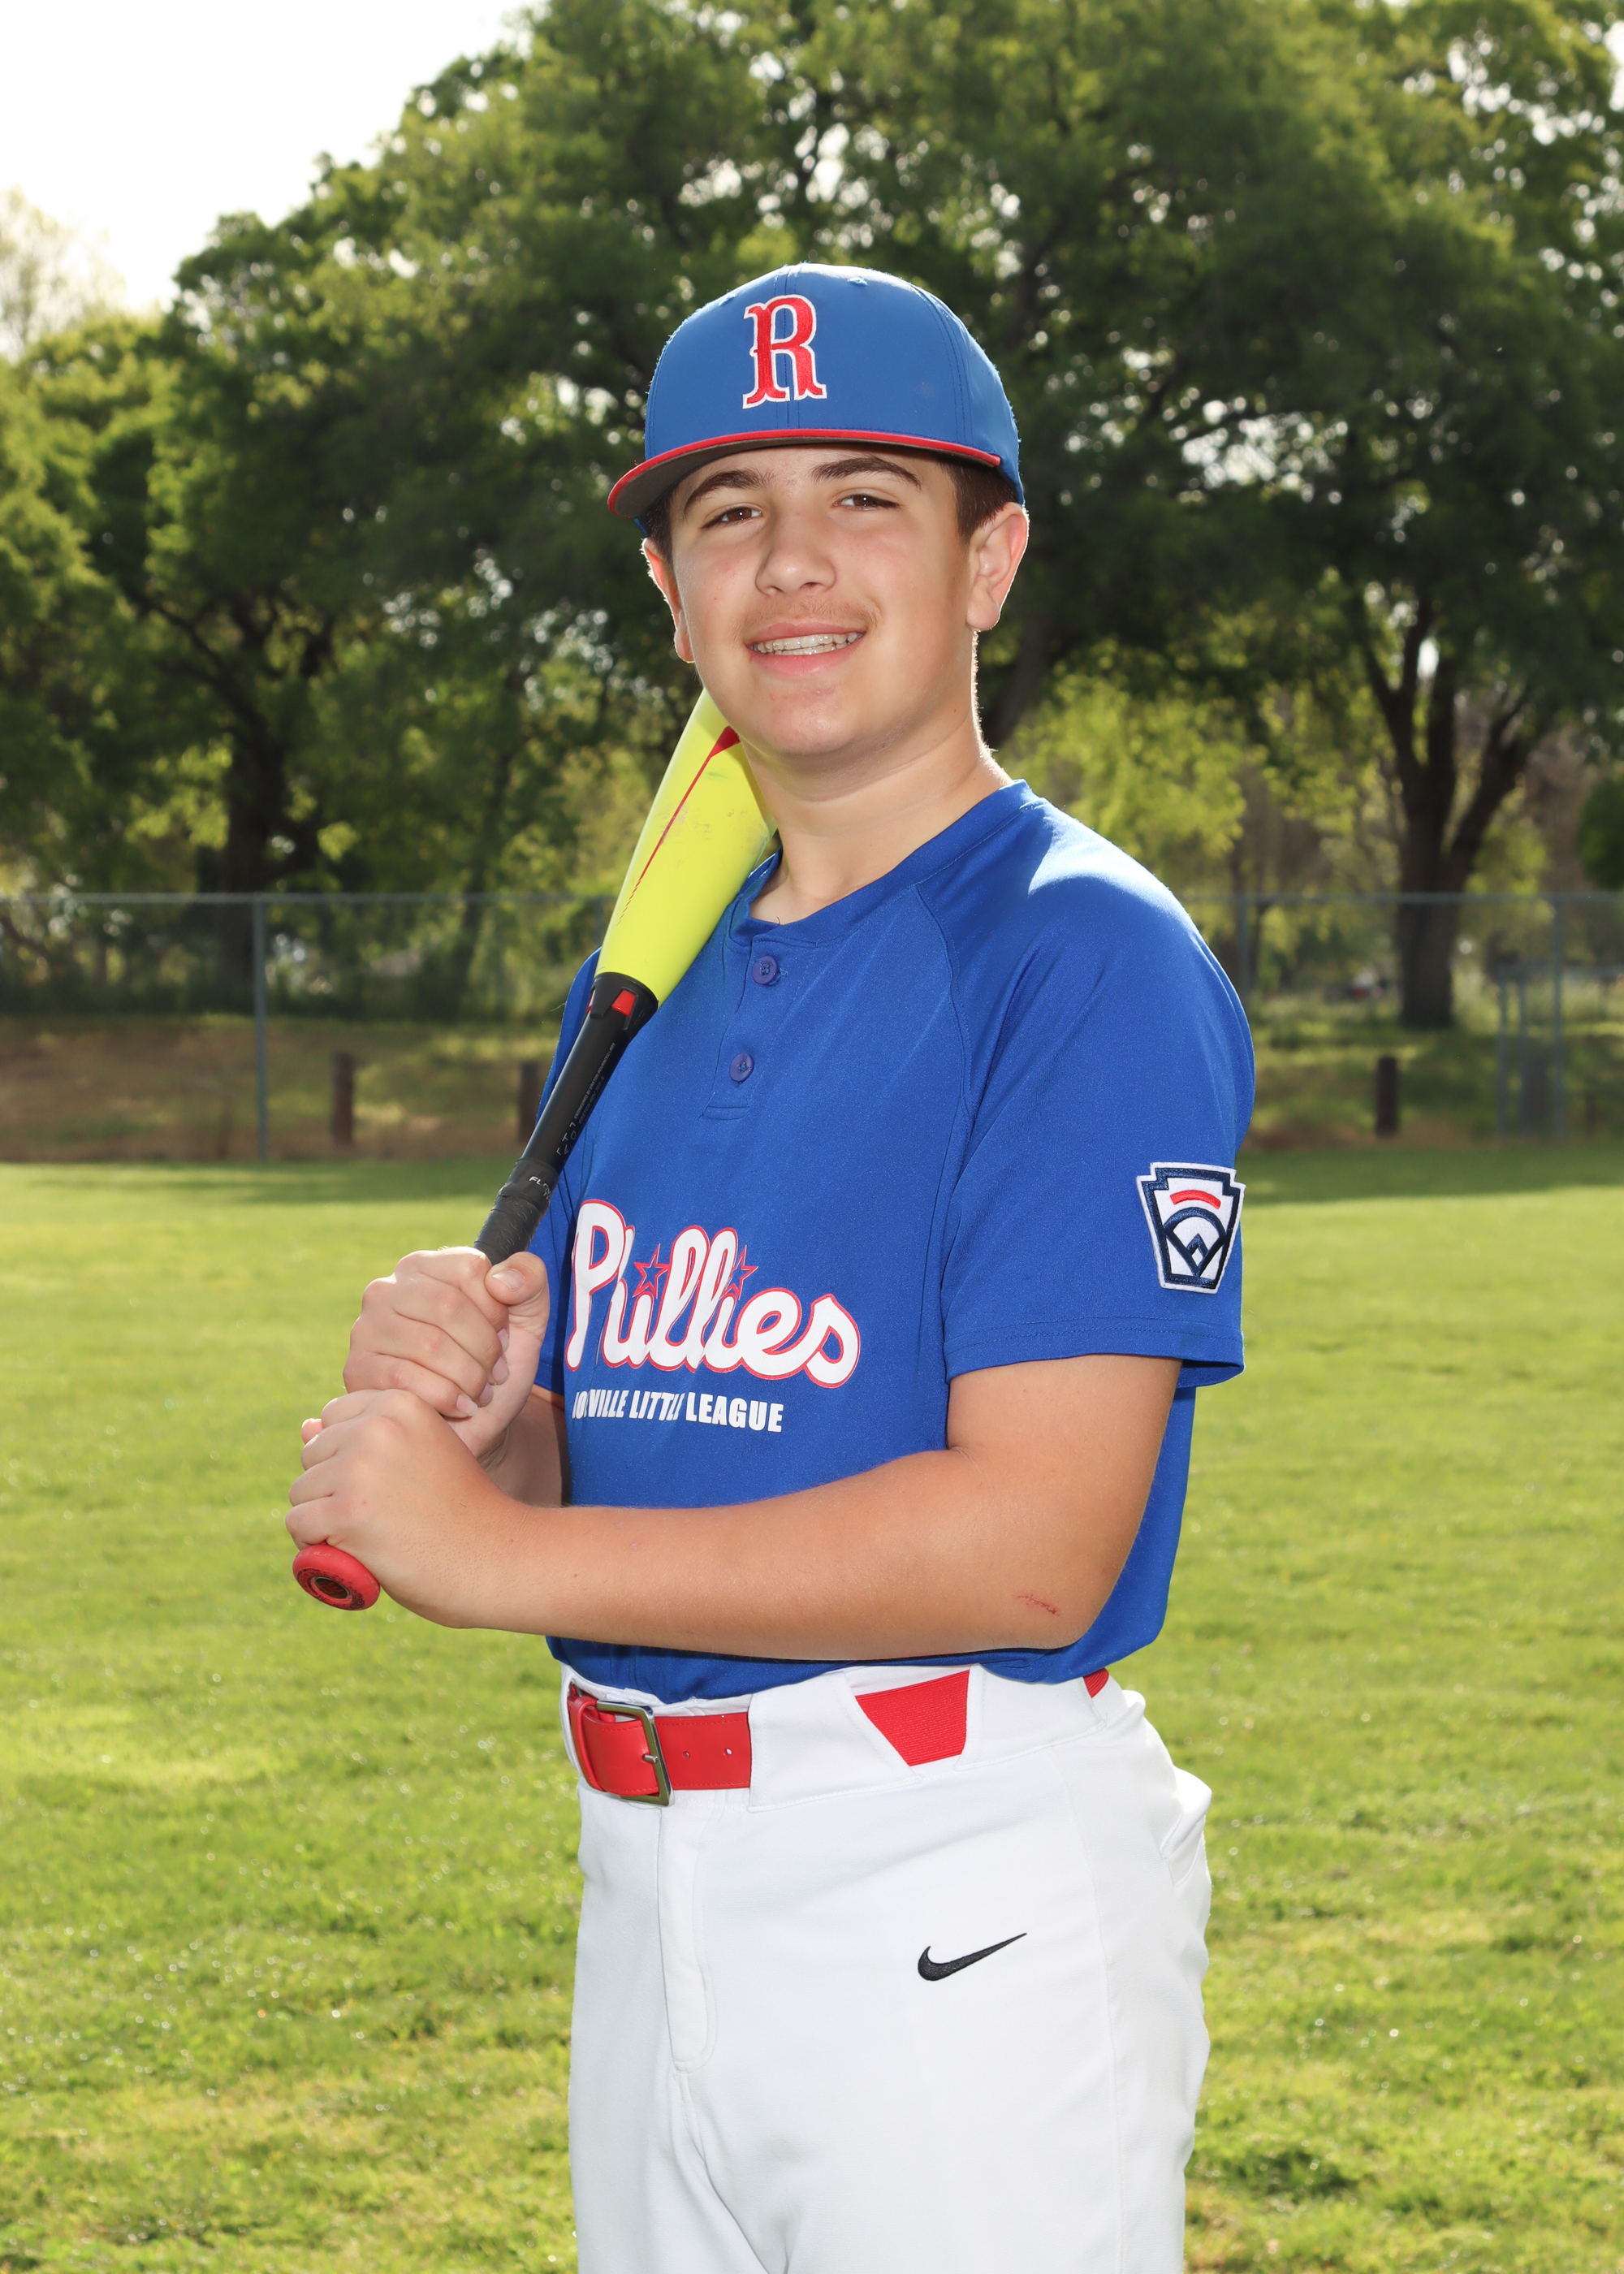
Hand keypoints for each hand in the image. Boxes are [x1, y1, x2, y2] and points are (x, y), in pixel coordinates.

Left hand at [288, 1388, 520, 1623]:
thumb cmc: (459, 1510)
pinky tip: (355, 1551)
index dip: (351, 1458)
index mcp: (400, 1403)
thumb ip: (367, 1436)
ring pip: (301, 1491)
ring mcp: (360, 1468)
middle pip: (312, 1454)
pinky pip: (299, 1524)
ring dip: (324, 1518)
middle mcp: (377, 1426)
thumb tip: (305, 1425)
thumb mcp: (420, 1454)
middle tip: (383, 1514)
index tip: (388, 1484)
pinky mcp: (346, 1512)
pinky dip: (316, 1546)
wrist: (494, 1558)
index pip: (333, 1418)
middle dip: (333, 1487)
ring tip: (373, 1533)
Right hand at [332, 1246, 551, 1465]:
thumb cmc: (495, 1366)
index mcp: (426, 1267)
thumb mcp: (527, 1319)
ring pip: (429, 1344)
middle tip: (495, 1374)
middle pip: (449, 1306)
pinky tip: (460, 1407)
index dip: (497, 1311)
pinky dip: (445, 1397)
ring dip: (468, 1376)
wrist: (474, 1427)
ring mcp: (367, 1328)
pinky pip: (405, 1377)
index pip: (468, 1270)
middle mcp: (388, 1289)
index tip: (503, 1338)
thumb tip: (498, 1280)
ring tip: (479, 1393)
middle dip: (484, 1349)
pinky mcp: (357, 1369)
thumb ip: (529, 1280)